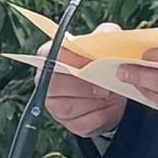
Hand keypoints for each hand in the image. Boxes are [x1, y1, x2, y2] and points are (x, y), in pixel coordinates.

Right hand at [41, 22, 127, 137]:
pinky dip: (99, 116)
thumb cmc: (101, 63)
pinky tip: (107, 107)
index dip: (69, 60)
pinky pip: (81, 123)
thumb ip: (106, 35)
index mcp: (49, 55)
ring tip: (108, 94)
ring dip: (92, 102)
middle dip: (82, 86)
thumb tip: (107, 35)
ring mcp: (54, 104)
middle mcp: (45, 80)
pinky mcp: (68, 123)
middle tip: (104, 86)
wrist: (113, 91)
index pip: (48, 55)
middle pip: (54, 85)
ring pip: (67, 107)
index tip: (89, 64)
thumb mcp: (105, 43)